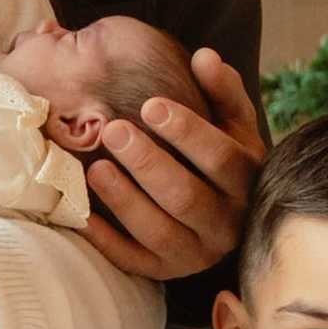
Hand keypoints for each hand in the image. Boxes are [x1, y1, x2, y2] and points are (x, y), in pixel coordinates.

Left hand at [83, 47, 262, 283]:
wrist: (220, 210)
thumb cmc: (218, 153)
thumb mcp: (230, 121)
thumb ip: (221, 89)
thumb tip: (205, 57)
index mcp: (247, 182)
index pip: (222, 159)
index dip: (187, 131)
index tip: (150, 103)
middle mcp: (227, 223)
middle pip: (186, 197)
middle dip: (148, 162)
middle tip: (113, 130)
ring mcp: (196, 252)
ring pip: (160, 231)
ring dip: (125, 200)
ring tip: (95, 168)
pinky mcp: (164, 271)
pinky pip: (132, 261)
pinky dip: (104, 240)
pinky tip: (79, 213)